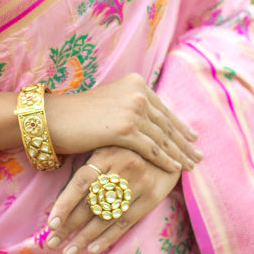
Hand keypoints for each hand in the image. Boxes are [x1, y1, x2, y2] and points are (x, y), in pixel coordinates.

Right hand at [45, 72, 201, 173]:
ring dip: (179, 154)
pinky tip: (175, 169)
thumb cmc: (79, 114)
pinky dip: (165, 160)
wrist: (55, 118)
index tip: (192, 138)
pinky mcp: (125, 129)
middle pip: (166, 123)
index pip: (163, 109)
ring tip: (190, 166)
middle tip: (198, 155)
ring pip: (163, 138)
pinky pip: (151, 149)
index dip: (179, 125)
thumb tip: (150, 121)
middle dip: (184, 142)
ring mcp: (133, 110)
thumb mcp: (111, 102)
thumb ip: (131, 106)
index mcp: (136, 83)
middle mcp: (138, 93)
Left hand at [45, 146, 184, 253]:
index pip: (80, 182)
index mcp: (106, 153)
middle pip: (90, 203)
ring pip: (106, 217)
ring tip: (68, 251)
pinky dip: (107, 238)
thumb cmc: (128, 148)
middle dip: (68, 226)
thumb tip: (60, 197)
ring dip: (85, 237)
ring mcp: (139, 184)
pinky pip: (125, 222)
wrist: (169, 146)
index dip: (64, 204)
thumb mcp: (107, 147)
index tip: (50, 225)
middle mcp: (122, 168)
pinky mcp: (152, 197)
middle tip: (50, 243)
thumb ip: (89, 167)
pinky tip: (92, 249)